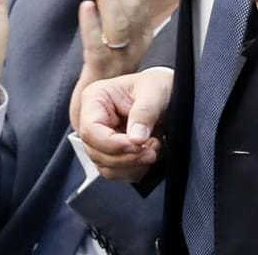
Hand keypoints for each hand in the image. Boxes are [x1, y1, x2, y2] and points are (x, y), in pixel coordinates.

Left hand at [68, 0, 156, 130]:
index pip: (138, 1)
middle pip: (132, 9)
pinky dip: (92, 27)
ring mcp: (120, 65)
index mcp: (141, 38)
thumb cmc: (104, 77)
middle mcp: (136, 49)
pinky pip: (99, 50)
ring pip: (119, 26)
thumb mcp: (115, 43)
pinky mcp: (102, 78)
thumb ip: (114, 13)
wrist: (99, 124)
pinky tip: (84, 7)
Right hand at [76, 67, 170, 182]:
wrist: (167, 94)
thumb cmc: (157, 86)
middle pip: (96, 152)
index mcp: (95, 99)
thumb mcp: (155, 91)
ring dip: (132, 165)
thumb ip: (144, 113)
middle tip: (152, 149)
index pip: (91, 130)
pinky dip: (135, 169)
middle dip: (126, 157)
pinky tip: (150, 154)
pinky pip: (116, 172)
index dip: (113, 144)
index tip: (139, 145)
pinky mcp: (111, 152)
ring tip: (154, 148)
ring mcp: (100, 138)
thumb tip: (136, 139)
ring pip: (105, 166)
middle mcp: (92, 120)